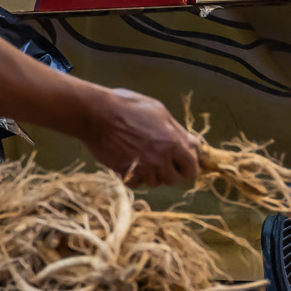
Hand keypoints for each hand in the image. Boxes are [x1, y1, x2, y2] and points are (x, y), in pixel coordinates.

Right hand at [79, 87, 199, 188]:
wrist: (96, 114)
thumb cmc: (129, 106)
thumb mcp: (159, 111)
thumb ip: (178, 131)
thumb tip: (194, 144)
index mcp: (172, 143)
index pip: (191, 168)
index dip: (188, 166)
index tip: (183, 163)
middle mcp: (159, 159)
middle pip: (174, 180)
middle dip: (171, 171)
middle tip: (163, 160)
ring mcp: (141, 169)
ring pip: (155, 183)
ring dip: (153, 174)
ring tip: (144, 158)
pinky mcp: (125, 173)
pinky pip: (136, 184)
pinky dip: (135, 177)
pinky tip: (131, 163)